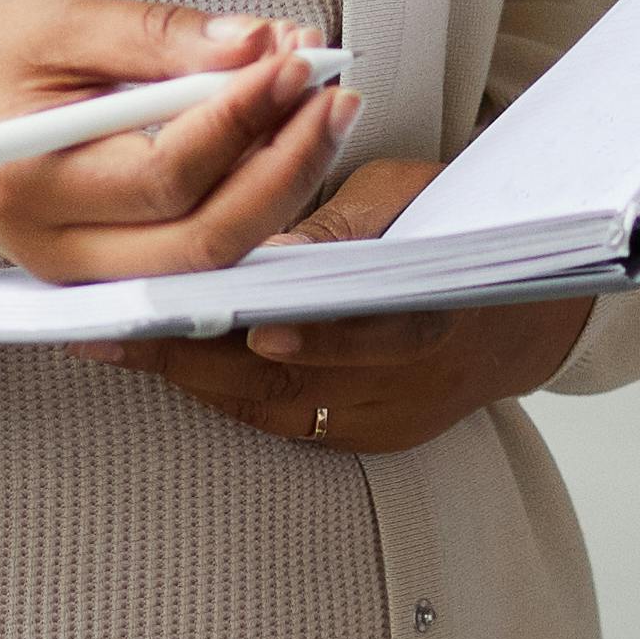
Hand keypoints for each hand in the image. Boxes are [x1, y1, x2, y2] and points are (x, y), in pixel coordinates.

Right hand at [0, 0, 355, 281]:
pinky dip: (253, 203)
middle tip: (328, 97)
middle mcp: (58, 246)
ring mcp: (86, 272)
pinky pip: (200, 254)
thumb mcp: (60, 20)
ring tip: (318, 112)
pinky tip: (283, 148)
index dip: (240, 119)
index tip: (289, 61)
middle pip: (204, 238)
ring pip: (213, 256)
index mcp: (30, 179)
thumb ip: (158, 35)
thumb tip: (251, 46)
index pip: (164, 172)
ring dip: (283, 185)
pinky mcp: (111, 273)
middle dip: (286, 166)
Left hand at [95, 157, 593, 459]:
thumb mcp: (408, 197)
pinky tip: (169, 363)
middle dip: (200, 355)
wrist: (521, 312)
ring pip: (272, 408)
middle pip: (295, 381)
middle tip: (120, 330)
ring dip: (193, 376)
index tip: (249, 324)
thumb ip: (341, 222)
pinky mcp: (364, 440)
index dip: (314, 335)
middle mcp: (409, 385)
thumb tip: (269, 240)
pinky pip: (279, 422)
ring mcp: (384, 421)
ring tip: (118, 344)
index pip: (375, 334)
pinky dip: (222, 392)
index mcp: (437, 315)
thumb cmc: (456, 233)